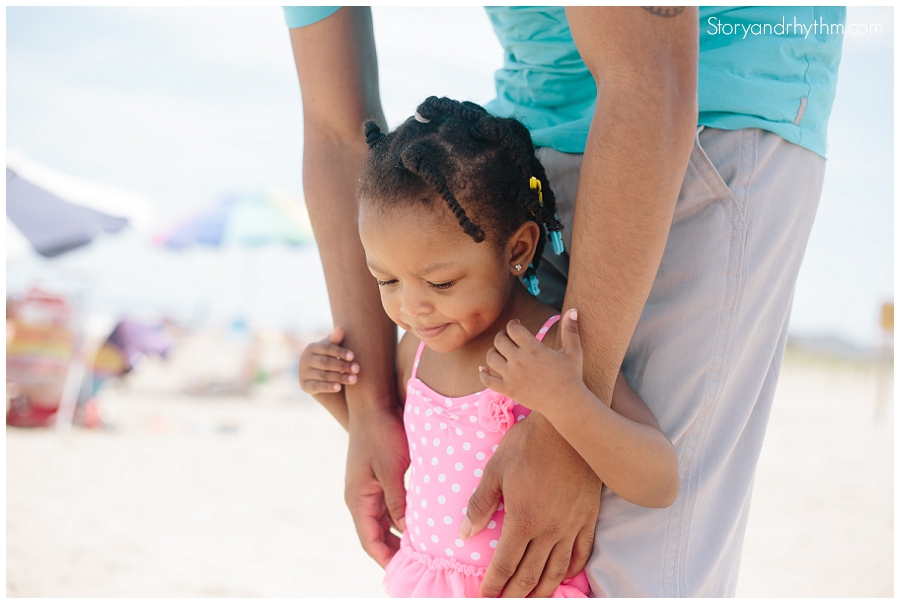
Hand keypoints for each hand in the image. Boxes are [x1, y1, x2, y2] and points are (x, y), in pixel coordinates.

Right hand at [298, 326, 358, 393]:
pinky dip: (328, 387)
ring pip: (323, 376)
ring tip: (354, 379)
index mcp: (312, 347)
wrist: (318, 377)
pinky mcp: (304, 386)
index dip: (340, 352)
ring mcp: (303, 373)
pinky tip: (339, 387)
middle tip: (357, 369)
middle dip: (342, 366)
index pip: (327, 349)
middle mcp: (304, 359)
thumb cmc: (328, 357)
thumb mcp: (332, 348)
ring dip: (340, 377)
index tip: (353, 356)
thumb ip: (335, 339)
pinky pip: (317, 386)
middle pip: (325, 363)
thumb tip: (340, 328)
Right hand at [345, 405, 409, 567]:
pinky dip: (400, 517)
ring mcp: (367, 488)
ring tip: (420, 548)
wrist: (373, 404)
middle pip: (375, 534)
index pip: (369, 540)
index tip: (404, 572)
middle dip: (393, 551)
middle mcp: (359, 497)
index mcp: (358, 499)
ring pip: (382, 521)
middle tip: (418, 565)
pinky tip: (418, 521)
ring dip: (398, 534)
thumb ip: (398, 502)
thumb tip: (408, 531)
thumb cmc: (381, 435)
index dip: (386, 559)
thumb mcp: (392, 470)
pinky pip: (387, 506)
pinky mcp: (376, 478)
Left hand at [461, 412, 600, 596]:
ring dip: (542, 591)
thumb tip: (465, 534)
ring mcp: (572, 526)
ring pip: (557, 571)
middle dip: (514, 596)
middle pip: (530, 576)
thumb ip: (481, 505)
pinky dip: (572, 570)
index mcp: (523, 520)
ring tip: (531, 601)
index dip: (492, 586)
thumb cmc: (527, 444)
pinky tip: (563, 576)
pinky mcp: (588, 517)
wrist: (569, 426)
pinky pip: (582, 553)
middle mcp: (549, 530)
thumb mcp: (495, 470)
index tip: (484, 598)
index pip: (504, 565)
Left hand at [480, 309, 587, 415]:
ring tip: (500, 352)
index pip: (512, 328)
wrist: (566, 403)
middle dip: (502, 336)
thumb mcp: (573, 351)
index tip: (516, 324)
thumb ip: (570, 330)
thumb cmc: (571, 376)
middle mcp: (519, 360)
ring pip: (491, 358)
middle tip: (508, 338)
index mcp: (533, 348)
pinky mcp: (508, 390)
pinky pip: (487, 380)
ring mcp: (511, 376)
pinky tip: (483, 369)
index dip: (512, 324)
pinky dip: (483, 373)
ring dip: (493, 352)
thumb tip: (573, 310)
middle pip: (499, 340)